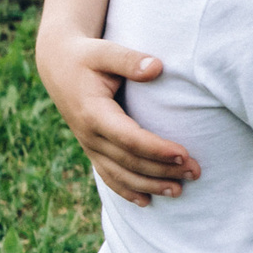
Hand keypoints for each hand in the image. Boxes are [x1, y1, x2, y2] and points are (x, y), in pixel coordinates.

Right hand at [35, 29, 197, 205]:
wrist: (57, 64)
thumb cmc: (86, 55)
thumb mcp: (104, 51)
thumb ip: (129, 60)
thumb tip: (157, 67)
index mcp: (93, 113)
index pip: (129, 138)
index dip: (156, 149)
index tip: (184, 154)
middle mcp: (89, 135)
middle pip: (129, 161)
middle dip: (163, 170)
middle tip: (196, 172)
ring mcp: (89, 145)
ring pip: (120, 174)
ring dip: (150, 185)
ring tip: (180, 191)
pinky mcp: (92, 148)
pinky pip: (108, 176)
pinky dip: (127, 190)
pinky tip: (147, 201)